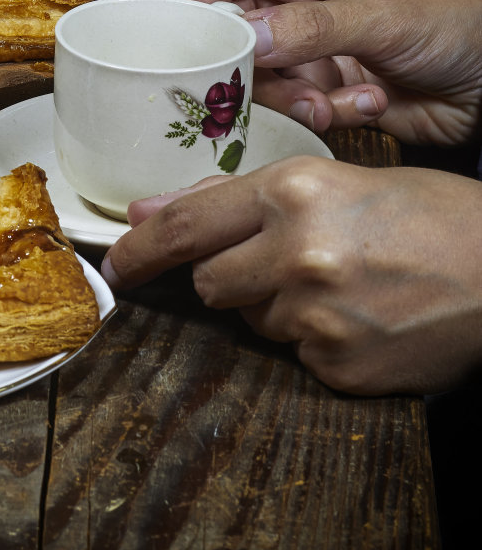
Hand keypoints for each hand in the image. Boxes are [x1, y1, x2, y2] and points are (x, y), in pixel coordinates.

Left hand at [101, 157, 481, 394]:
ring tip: (344, 283)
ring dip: (280, 306)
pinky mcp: (338, 368)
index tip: (116, 263)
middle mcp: (297, 255)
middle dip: (233, 275)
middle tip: (285, 262)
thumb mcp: (338, 181)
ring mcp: (316, 319)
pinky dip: (319, 342)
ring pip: (255, 320)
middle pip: (213, 282)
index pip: (186, 227)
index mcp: (293, 194)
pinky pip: (297, 357)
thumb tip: (156, 210)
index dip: (141, 249)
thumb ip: (242, 197)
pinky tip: (363, 317)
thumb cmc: (432, 216)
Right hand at [183, 0, 481, 146]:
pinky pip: (289, 108)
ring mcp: (303, 46)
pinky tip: (365, 103)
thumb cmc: (454, 22)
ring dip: (293, 96)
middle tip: (281, 85)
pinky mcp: (317, 88)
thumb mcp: (384, 16)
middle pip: (229, 31)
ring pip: (256, 78)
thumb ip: (314, 27)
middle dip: (252, 66)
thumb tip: (249, 40)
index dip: (201, 1)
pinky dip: (322, 112)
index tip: (198, 43)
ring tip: (333, 100)